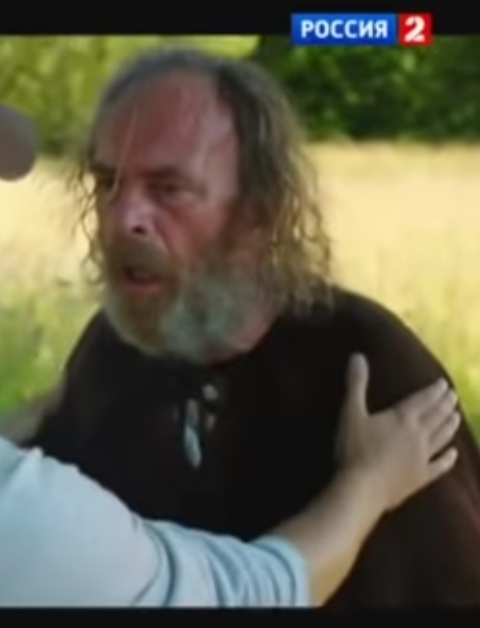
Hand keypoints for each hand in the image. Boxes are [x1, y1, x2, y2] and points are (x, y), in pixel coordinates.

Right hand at [336, 354, 459, 513]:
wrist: (363, 489)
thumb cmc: (356, 449)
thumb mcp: (351, 412)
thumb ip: (356, 384)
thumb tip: (358, 356)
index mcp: (403, 417)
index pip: (423, 400)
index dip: (434, 391)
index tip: (444, 384)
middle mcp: (418, 435)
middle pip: (436, 416)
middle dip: (446, 404)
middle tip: (453, 395)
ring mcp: (422, 457)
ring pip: (441, 437)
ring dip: (450, 425)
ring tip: (457, 416)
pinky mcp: (420, 478)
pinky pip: (439, 466)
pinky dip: (448, 459)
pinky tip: (454, 454)